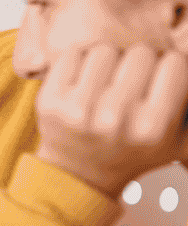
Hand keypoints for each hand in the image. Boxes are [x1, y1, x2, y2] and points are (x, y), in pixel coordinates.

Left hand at [34, 42, 187, 195]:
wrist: (80, 174)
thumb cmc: (133, 151)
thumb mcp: (177, 142)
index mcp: (152, 127)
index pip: (175, 63)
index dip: (170, 67)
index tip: (162, 78)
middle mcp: (114, 118)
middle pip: (140, 52)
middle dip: (140, 62)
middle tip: (133, 81)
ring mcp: (78, 109)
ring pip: (105, 50)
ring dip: (110, 60)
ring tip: (109, 81)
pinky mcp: (49, 101)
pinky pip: (72, 55)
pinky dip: (81, 61)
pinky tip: (85, 80)